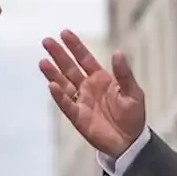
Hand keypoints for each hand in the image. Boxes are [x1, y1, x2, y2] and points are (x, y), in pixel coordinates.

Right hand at [39, 30, 146, 157]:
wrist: (130, 141)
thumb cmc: (133, 116)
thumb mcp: (133, 92)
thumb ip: (124, 74)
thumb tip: (118, 53)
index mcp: (101, 79)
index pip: (84, 59)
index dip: (75, 46)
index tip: (64, 33)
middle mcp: (88, 88)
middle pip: (70, 68)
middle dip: (59, 55)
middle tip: (46, 41)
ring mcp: (81, 102)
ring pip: (64, 84)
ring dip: (53, 74)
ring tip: (43, 62)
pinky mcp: (78, 117)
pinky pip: (67, 105)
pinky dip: (59, 96)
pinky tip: (52, 86)